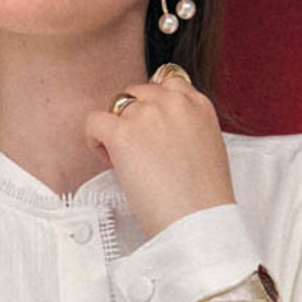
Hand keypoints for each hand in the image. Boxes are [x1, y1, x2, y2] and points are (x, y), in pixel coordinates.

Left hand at [84, 66, 234, 239]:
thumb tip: (160, 128)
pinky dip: (95, 140)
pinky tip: (109, 160)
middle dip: (132, 116)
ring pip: (115, 106)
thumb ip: (187, 126)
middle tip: (138, 150)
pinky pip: (93, 122)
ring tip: (126, 161)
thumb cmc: (204, 198)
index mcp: (198, 104)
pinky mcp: (122, 134)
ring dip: (115, 129)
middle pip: (137, 92)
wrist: (198, 221)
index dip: (152, 104)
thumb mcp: (208, 147)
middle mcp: (173, 102)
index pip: (167, 80)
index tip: (151, 128)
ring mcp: (147, 115)